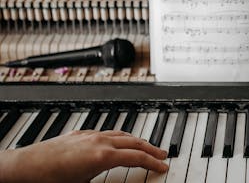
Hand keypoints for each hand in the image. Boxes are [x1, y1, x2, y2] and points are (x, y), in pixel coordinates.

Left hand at [0, 130, 167, 182]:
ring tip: (145, 145)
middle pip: (133, 142)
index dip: (153, 162)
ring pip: (121, 134)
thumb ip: (105, 181)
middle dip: (150, 148)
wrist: (24, 168)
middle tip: (162, 153)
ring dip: (136, 140)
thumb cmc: (49, 180)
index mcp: (103, 156)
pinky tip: (118, 140)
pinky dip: (120, 136)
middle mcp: (99, 141)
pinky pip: (108, 132)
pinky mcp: (80, 134)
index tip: (163, 166)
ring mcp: (89, 135)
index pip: (136, 157)